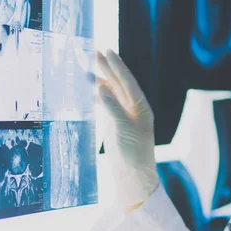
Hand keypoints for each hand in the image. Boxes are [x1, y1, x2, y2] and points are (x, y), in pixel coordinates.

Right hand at [96, 49, 158, 210]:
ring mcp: (125, 118)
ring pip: (112, 93)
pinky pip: (107, 105)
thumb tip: (100, 87)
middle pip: (120, 84)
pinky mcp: (116, 127)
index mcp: (142, 108)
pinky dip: (98, 95)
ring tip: (89, 65)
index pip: (128, 82)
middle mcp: (135, 110)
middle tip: (94, 51)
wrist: (133, 179)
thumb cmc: (133, 155)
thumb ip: (113, 108)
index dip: (117, 66)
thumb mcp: (123, 130)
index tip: (107, 50)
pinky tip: (91, 88)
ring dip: (102, 79)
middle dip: (108, 68)